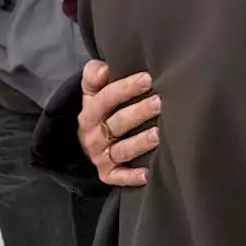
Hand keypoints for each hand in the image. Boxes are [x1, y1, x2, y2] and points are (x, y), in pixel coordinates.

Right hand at [77, 60, 161, 186]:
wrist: (86, 140)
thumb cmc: (100, 109)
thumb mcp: (91, 91)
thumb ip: (94, 74)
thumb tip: (103, 68)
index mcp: (89, 112)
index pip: (105, 98)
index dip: (125, 88)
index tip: (147, 79)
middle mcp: (93, 135)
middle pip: (117, 123)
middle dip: (139, 112)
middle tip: (160, 103)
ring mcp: (100, 156)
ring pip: (121, 150)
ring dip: (140, 143)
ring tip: (159, 134)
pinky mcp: (107, 173)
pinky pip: (118, 177)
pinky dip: (131, 177)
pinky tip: (148, 173)